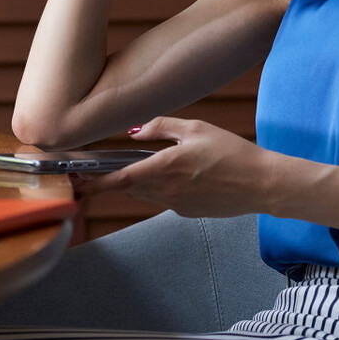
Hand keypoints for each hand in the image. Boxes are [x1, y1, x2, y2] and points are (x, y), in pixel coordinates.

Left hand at [74, 116, 278, 217]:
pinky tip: (176, 174)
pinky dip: (158, 187)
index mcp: (166, 168)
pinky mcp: (188, 212)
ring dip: (134, 183)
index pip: (120, 179)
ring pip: (144, 193)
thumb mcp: (196, 128)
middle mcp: (167, 191)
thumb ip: (162, 127)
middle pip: (127, 187)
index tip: (76, 185)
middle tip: (90, 174)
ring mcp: (177, 205)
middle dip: (109, 182)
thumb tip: (135, 132)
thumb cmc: (232, 152)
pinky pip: (163, 198)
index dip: (94, 183)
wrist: (262, 183)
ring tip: (136, 168)